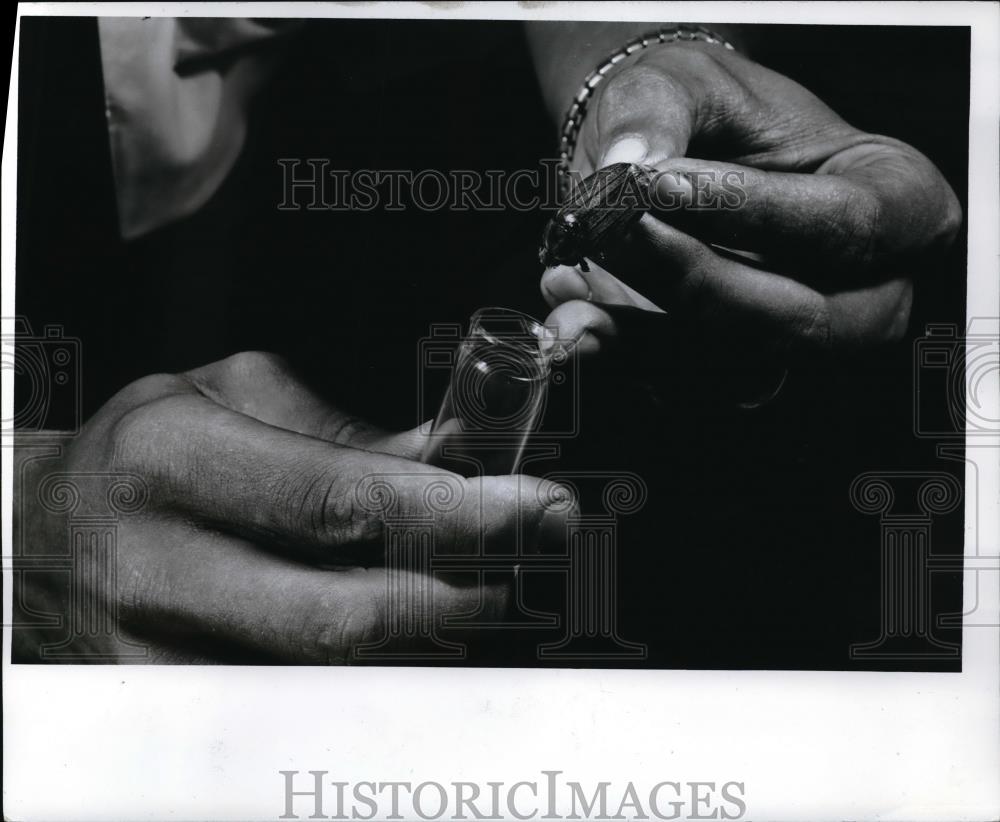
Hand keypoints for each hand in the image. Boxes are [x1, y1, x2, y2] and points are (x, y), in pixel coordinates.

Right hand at [13, 352, 572, 662]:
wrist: (36, 534)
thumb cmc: (143, 449)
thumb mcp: (230, 397)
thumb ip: (342, 433)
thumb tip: (452, 461)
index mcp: (175, 458)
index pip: (341, 499)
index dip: (456, 512)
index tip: (537, 506)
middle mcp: (160, 565)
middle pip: (344, 614)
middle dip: (463, 593)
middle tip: (534, 557)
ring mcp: (156, 652)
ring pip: (333, 673)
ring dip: (430, 632)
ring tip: (482, 581)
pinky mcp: (164, 703)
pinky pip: (299, 698)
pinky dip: (377, 665)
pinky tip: (410, 620)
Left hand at [541, 40, 961, 369]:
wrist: (663, 157)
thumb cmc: (704, 110)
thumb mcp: (683, 81)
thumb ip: (654, 113)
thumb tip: (629, 165)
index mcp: (898, 202)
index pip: (845, 226)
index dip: (749, 211)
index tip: (655, 185)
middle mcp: (866, 291)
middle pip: (798, 319)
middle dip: (691, 282)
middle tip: (609, 232)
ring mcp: (800, 343)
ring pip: (733, 369)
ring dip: (640, 335)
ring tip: (571, 281)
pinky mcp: (734, 372)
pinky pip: (680, 387)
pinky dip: (618, 354)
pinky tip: (572, 310)